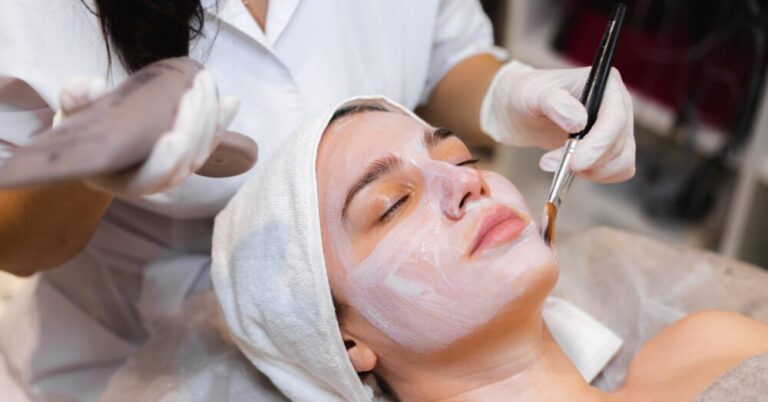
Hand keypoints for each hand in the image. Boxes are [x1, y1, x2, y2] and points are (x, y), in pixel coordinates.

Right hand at [55, 71, 239, 195]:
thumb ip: (75, 101)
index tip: (175, 136)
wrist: (99, 138)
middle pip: (185, 161)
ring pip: (202, 150)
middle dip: (195, 126)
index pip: (150, 178)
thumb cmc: (81, 130)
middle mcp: (155, 180)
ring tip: (205, 83)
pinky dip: (223, 121)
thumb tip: (93, 85)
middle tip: (194, 91)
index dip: (166, 160)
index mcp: (123, 180)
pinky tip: (231, 101)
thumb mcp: (70, 116)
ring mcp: (177, 169)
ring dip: (210, 117)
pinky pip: (212, 141)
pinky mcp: (191, 155)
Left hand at [480, 61, 634, 182]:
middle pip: (619, 144)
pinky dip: (597, 176)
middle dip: (588, 161)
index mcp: (606, 84)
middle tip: (549, 163)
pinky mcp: (612, 147)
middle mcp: (619, 104)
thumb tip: (579, 122)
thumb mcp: (534, 94)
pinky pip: (619, 170)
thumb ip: (555, 103)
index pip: (615, 119)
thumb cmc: (529, 95)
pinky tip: (570, 169)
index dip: (598, 145)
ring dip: (592, 171)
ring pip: (622, 161)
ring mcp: (618, 128)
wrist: (522, 111)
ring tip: (557, 164)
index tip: (574, 163)